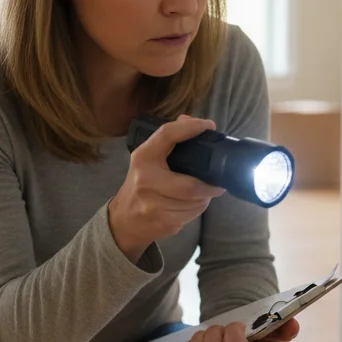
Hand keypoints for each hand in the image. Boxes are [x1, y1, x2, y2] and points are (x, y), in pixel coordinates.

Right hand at [108, 115, 224, 260]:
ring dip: (205, 198)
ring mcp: (153, 204)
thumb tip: (188, 120)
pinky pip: (191, 215)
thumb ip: (168, 140)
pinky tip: (192, 205)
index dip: (191, 128)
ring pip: (195, 202)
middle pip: (191, 184)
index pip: (168, 134)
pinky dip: (197, 209)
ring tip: (202, 193)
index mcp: (143, 158)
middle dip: (210, 185)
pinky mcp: (162, 222)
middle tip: (218, 182)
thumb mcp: (147, 160)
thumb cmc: (140, 185)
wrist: (123, 220)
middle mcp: (146, 180)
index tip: (208, 125)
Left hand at [171, 318, 301, 341]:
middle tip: (218, 329)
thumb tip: (292, 325)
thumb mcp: (269, 328)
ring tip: (206, 336)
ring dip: (197, 341)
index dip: (231, 332)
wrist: (234, 340)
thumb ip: (283, 326)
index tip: (236, 325)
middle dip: (212, 334)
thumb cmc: (252, 334)